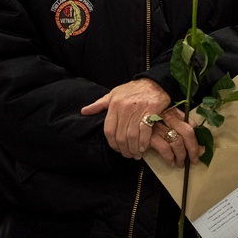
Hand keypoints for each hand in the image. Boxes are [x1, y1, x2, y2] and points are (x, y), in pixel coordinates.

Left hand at [82, 79, 202, 164]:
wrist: (154, 83)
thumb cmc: (132, 90)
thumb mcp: (113, 94)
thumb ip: (99, 105)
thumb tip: (83, 111)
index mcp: (114, 105)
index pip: (109, 129)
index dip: (112, 143)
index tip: (116, 149)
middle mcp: (124, 108)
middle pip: (120, 135)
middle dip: (123, 149)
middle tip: (127, 155)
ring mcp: (138, 110)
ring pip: (132, 135)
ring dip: (133, 149)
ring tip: (135, 154)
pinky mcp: (151, 111)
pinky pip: (145, 131)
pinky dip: (143, 143)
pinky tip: (142, 148)